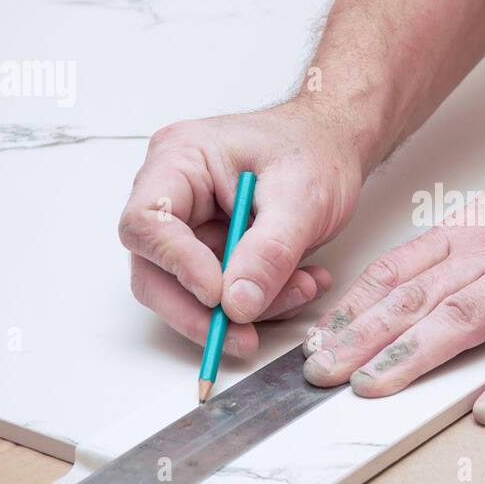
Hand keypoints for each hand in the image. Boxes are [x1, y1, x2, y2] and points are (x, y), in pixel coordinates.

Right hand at [118, 102, 364, 357]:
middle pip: (155, 269)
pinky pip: (222, 293)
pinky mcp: (212, 250)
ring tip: (301, 289)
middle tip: (242, 338)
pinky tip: (299, 283)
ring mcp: (190, 225)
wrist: (336, 146)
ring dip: (244, 308)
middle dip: (201, 311)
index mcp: (180, 159)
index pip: (147, 222)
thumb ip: (270, 251)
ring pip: (189, 292)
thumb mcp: (302, 197)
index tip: (218, 294)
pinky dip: (260, 300)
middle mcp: (173, 193)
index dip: (176, 265)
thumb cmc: (315, 149)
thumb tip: (237, 304)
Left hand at [301, 158, 484, 424]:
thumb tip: (409, 289)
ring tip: (375, 389)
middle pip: (414, 297)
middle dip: (361, 337)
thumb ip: (458, 254)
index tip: (319, 340)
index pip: (397, 271)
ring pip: (461, 317)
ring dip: (412, 355)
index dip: (353, 307)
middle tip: (322, 372)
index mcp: (470, 232)